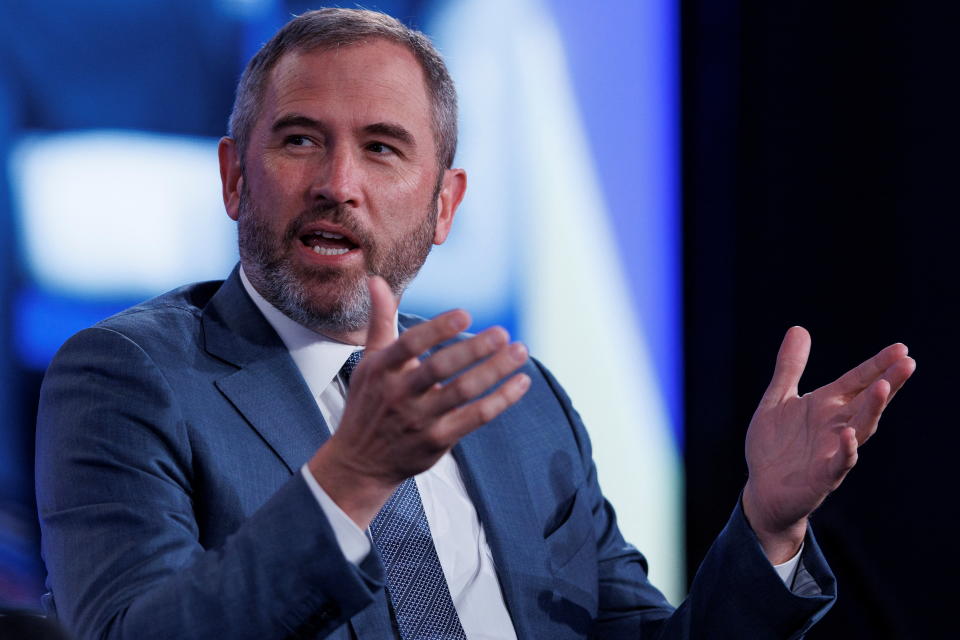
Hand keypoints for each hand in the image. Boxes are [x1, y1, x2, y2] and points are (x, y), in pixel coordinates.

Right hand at [309, 276, 530, 526]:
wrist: (360, 462)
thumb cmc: (369, 404)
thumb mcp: (370, 362)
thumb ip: (381, 320)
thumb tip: (377, 280)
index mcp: (382, 369)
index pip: (410, 343)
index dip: (438, 328)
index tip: (466, 315)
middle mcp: (399, 394)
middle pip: (440, 368)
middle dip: (474, 349)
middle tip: (503, 333)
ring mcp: (419, 419)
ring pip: (463, 392)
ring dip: (495, 371)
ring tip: (520, 352)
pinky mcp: (437, 441)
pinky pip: (475, 418)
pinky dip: (501, 400)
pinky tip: (520, 383)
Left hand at [743, 326, 914, 562]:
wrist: (761, 490)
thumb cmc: (775, 446)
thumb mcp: (778, 399)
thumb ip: (789, 367)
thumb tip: (799, 328)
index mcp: (826, 406)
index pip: (857, 381)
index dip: (877, 365)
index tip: (901, 348)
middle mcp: (835, 426)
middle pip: (867, 402)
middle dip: (887, 383)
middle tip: (908, 363)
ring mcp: (832, 451)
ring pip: (860, 428)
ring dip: (872, 409)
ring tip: (884, 387)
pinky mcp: (821, 476)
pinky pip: (838, 463)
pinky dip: (845, 449)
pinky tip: (848, 434)